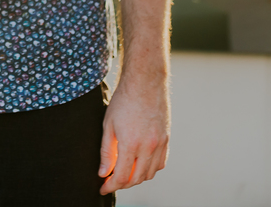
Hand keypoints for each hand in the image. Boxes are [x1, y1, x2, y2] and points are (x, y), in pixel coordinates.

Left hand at [99, 73, 169, 193]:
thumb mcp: (108, 125)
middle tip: (111, 181)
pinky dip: (150, 169)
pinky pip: (160, 163)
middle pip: (136, 178)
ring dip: (136, 178)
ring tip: (124, 173)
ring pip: (149, 174)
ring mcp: (160, 144)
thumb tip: (104, 172)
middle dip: (122, 184)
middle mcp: (148, 147)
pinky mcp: (167, 139)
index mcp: (131, 144)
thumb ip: (106, 152)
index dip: (111, 186)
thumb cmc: (123, 101)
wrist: (145, 82)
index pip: (121, 176)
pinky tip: (140, 164)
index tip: (103, 187)